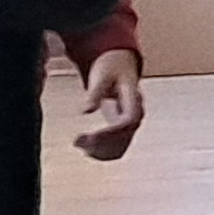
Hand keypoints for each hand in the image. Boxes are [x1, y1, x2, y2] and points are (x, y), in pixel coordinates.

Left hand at [73, 45, 146, 160]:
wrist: (120, 63)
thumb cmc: (112, 67)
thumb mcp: (102, 75)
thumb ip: (95, 93)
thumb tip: (85, 111)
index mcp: (134, 98)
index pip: (129, 121)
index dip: (112, 132)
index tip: (91, 136)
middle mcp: (136, 113)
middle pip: (125, 136)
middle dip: (102, 143)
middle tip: (77, 142)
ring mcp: (130, 122)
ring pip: (122, 145)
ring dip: (102, 150)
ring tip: (79, 146)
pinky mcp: (123, 127)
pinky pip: (118, 146)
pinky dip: (103, 151)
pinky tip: (87, 150)